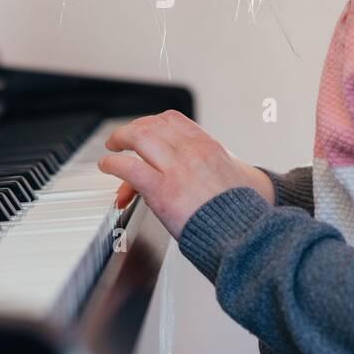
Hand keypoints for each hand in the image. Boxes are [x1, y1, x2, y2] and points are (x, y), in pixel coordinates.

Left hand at [99, 110, 274, 238]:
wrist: (245, 233)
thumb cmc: (240, 213)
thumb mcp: (231, 179)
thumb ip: (206, 171)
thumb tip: (186, 176)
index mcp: (208, 147)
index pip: (173, 120)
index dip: (152, 122)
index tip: (144, 130)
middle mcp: (192, 152)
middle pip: (152, 124)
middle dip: (132, 129)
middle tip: (122, 140)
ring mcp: (176, 169)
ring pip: (139, 137)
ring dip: (120, 139)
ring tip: (111, 149)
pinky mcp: (163, 191)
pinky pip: (129, 168)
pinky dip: (113, 163)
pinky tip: (108, 165)